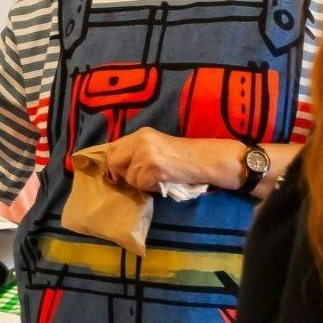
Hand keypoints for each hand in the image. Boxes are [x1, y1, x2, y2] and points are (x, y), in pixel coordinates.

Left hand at [103, 128, 237, 193]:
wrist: (208, 160)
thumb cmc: (185, 157)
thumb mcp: (158, 147)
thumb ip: (138, 152)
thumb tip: (116, 167)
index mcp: (141, 134)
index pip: (113, 148)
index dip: (114, 163)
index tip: (119, 173)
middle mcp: (141, 140)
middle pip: (114, 161)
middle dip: (122, 174)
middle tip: (139, 179)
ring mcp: (146, 152)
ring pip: (128, 176)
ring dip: (140, 183)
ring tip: (158, 178)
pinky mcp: (153, 167)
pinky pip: (140, 185)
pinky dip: (151, 188)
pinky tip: (164, 182)